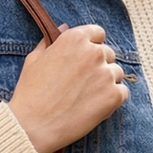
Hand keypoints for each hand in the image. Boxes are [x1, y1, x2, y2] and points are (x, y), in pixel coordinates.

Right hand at [9, 24, 127, 152]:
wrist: (32, 125)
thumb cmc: (30, 92)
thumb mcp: (34, 59)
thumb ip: (51, 41)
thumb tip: (65, 27)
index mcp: (75, 39)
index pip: (97, 33)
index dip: (92, 45)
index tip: (85, 59)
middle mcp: (94, 52)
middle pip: (108, 53)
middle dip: (98, 65)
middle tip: (82, 83)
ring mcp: (106, 74)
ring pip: (116, 73)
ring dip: (106, 82)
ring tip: (86, 97)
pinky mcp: (114, 96)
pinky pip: (122, 92)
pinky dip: (112, 99)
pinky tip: (94, 106)